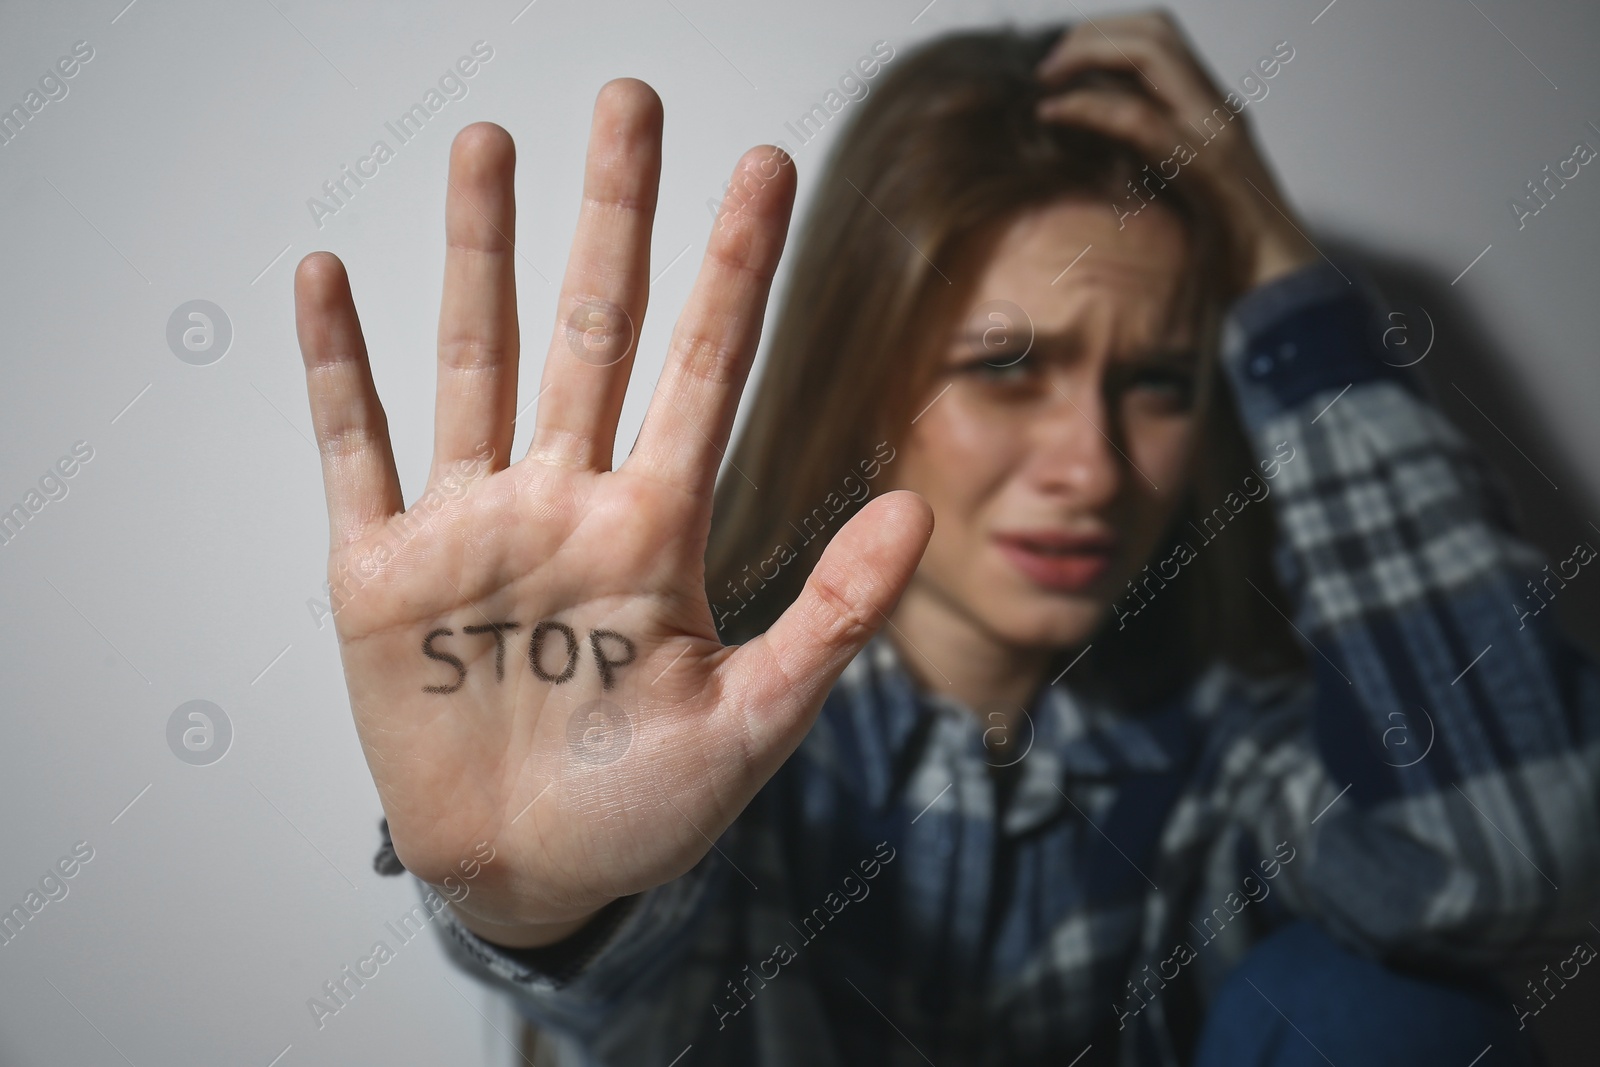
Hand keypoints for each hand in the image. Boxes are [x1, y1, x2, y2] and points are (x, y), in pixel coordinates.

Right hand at [292, 80, 931, 944]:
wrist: (531, 874)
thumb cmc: (645, 808)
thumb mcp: (753, 722)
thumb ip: (831, 616)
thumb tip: (918, 512)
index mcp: (656, 531)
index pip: (705, 369)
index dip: (736, 269)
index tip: (766, 165)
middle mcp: (567, 503)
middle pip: (594, 330)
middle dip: (614, 218)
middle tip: (632, 102)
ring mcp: (472, 528)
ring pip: (478, 360)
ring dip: (480, 254)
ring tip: (490, 146)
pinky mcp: (382, 573)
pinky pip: (357, 449)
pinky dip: (338, 368)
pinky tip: (328, 277)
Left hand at [1034, 9, 1318, 293]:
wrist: (1276, 280)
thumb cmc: (1226, 248)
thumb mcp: (1181, 186)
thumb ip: (1149, 154)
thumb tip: (1090, 140)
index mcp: (1211, 108)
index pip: (1162, 37)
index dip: (1108, 33)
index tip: (1062, 63)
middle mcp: (1217, 105)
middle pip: (1156, 28)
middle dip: (1093, 34)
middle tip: (1047, 69)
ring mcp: (1214, 128)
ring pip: (1151, 52)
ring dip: (1089, 54)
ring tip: (1047, 82)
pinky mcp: (1206, 162)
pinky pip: (1137, 118)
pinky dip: (1087, 108)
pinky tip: (1053, 115)